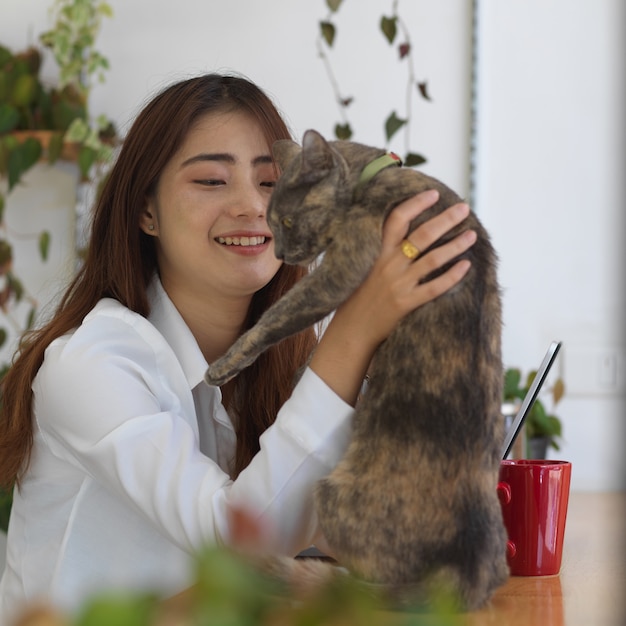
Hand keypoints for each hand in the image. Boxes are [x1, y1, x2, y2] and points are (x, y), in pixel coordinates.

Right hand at [309, 190, 474, 404]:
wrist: (351, 330)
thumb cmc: (354, 297)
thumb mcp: (359, 266)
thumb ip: (377, 250)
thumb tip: (397, 232)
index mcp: (376, 252)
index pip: (396, 220)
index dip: (415, 204)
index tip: (432, 194)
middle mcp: (388, 265)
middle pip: (422, 235)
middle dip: (445, 219)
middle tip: (463, 208)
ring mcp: (399, 284)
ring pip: (433, 259)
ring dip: (455, 245)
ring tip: (471, 234)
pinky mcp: (407, 303)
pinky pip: (435, 288)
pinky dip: (452, 276)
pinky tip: (466, 266)